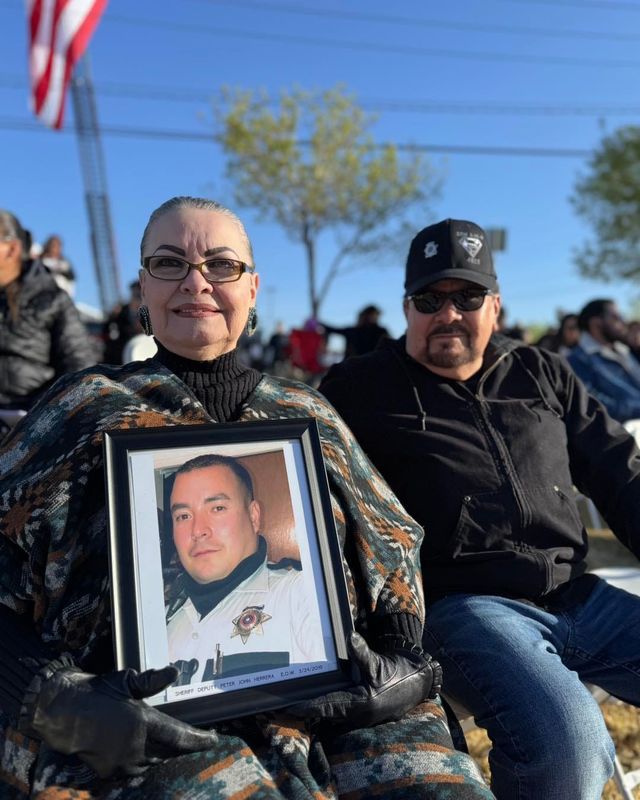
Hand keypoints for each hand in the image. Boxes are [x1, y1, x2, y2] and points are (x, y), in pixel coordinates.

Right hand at [19, 662, 217, 777]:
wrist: (63, 712)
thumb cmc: (98, 692)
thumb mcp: (127, 681)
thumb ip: (152, 681)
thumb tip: (174, 672)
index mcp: (143, 722)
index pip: (180, 736)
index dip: (199, 740)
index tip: (214, 739)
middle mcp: (135, 746)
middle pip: (169, 751)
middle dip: (181, 746)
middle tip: (193, 739)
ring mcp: (121, 761)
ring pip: (152, 762)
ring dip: (161, 754)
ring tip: (168, 745)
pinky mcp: (109, 770)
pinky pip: (133, 769)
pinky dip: (142, 761)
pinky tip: (143, 752)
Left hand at [288, 632, 441, 729]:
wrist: (418, 680)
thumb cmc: (399, 673)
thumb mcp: (379, 663)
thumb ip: (362, 653)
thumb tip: (351, 637)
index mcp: (362, 704)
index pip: (328, 707)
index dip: (308, 707)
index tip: (291, 706)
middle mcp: (359, 714)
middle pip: (327, 713)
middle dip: (308, 710)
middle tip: (286, 705)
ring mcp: (362, 715)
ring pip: (334, 714)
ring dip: (317, 709)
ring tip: (296, 703)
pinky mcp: (364, 711)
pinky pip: (341, 711)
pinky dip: (328, 707)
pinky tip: (317, 701)